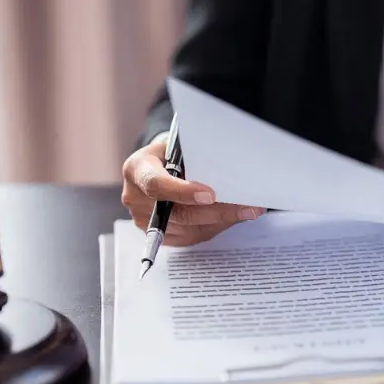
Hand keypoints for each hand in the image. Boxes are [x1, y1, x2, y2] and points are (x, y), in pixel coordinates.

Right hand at [121, 140, 264, 245]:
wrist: (159, 164)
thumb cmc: (172, 152)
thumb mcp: (179, 146)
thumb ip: (195, 159)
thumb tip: (230, 176)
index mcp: (137, 169)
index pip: (156, 184)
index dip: (183, 192)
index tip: (210, 195)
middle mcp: (135, 198)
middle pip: (178, 213)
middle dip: (217, 211)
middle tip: (248, 207)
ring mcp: (144, 220)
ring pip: (189, 228)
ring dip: (222, 220)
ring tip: (249, 211)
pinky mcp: (159, 234)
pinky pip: (191, 236)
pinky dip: (214, 226)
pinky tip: (233, 217)